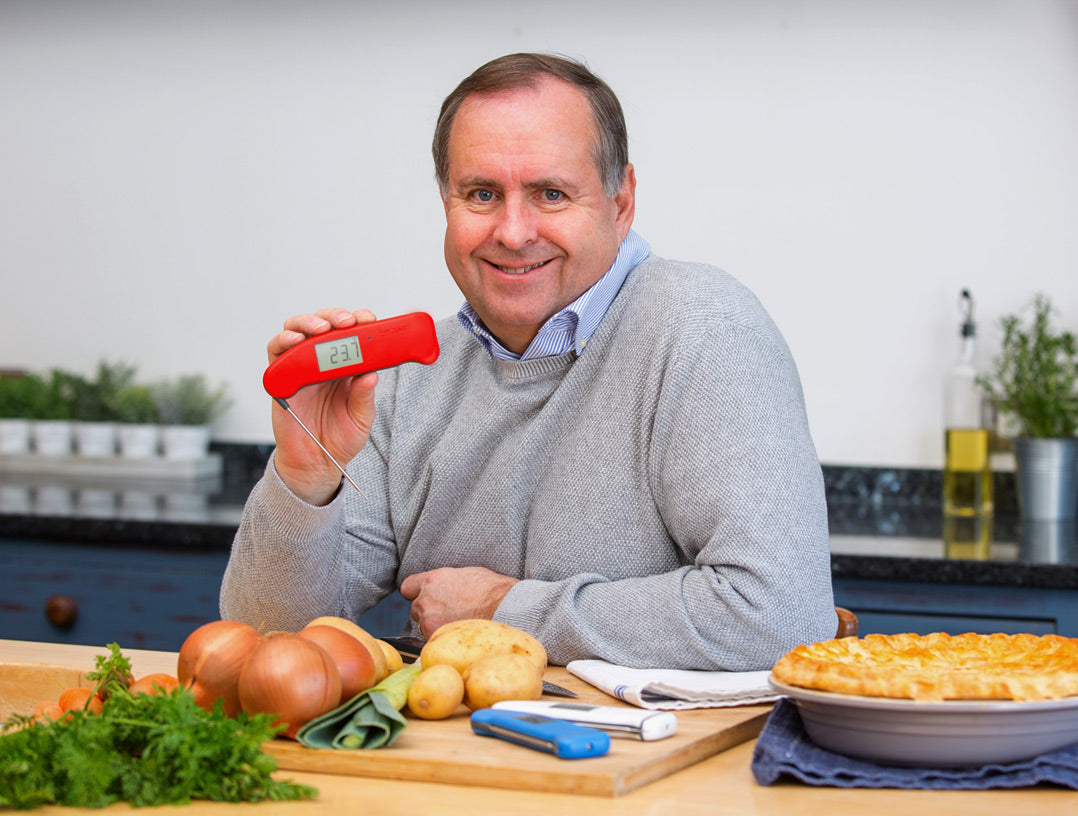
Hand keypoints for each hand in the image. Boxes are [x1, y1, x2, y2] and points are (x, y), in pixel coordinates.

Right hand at [269, 308, 378, 504]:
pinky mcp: (281, 378)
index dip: (359, 322)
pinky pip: (276, 352)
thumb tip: (371, 374)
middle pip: (323, 325)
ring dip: (308, 323)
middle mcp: (322, 362)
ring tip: (321, 329)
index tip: (369, 319)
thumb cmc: (340, 438)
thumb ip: (364, 397)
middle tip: (346, 322)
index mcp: (346, 367)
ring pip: (297, 330)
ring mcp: (300, 367)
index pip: (351, 335)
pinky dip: (284, 341)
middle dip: (334, 317)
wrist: (316, 463)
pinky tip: (295, 341)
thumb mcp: (361, 418)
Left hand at [400, 567, 518, 637]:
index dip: (417, 594)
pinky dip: (442, 640)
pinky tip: (458, 635)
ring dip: (435, 627)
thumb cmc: (492, 589)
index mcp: (432, 580)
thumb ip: (447, 581)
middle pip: (416, 609)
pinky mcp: (436, 636)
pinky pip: (432, 640)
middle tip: (449, 614)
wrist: (505, 606)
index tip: (425, 598)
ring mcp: (429, 619)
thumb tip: (445, 587)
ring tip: (457, 625)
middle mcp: (426, 598)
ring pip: (423, 626)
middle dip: (429, 612)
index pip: (408, 587)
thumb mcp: (465, 574)